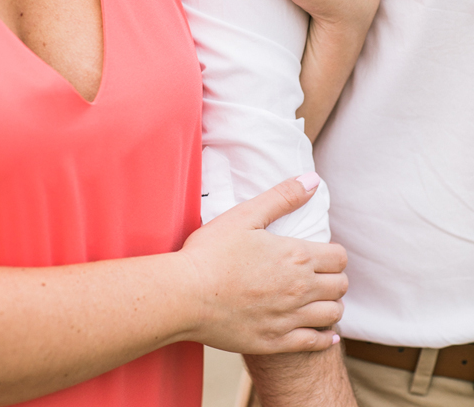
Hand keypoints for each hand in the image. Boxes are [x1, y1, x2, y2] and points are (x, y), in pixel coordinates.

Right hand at [179, 174, 347, 354]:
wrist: (184, 295)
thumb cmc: (209, 253)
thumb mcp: (243, 216)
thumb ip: (281, 197)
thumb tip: (313, 180)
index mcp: (296, 256)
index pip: (339, 257)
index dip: (333, 254)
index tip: (320, 254)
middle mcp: (300, 289)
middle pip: (340, 286)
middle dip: (334, 278)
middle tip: (317, 276)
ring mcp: (290, 318)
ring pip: (333, 314)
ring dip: (330, 305)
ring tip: (315, 300)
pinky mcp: (277, 341)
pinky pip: (316, 343)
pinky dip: (324, 337)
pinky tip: (322, 333)